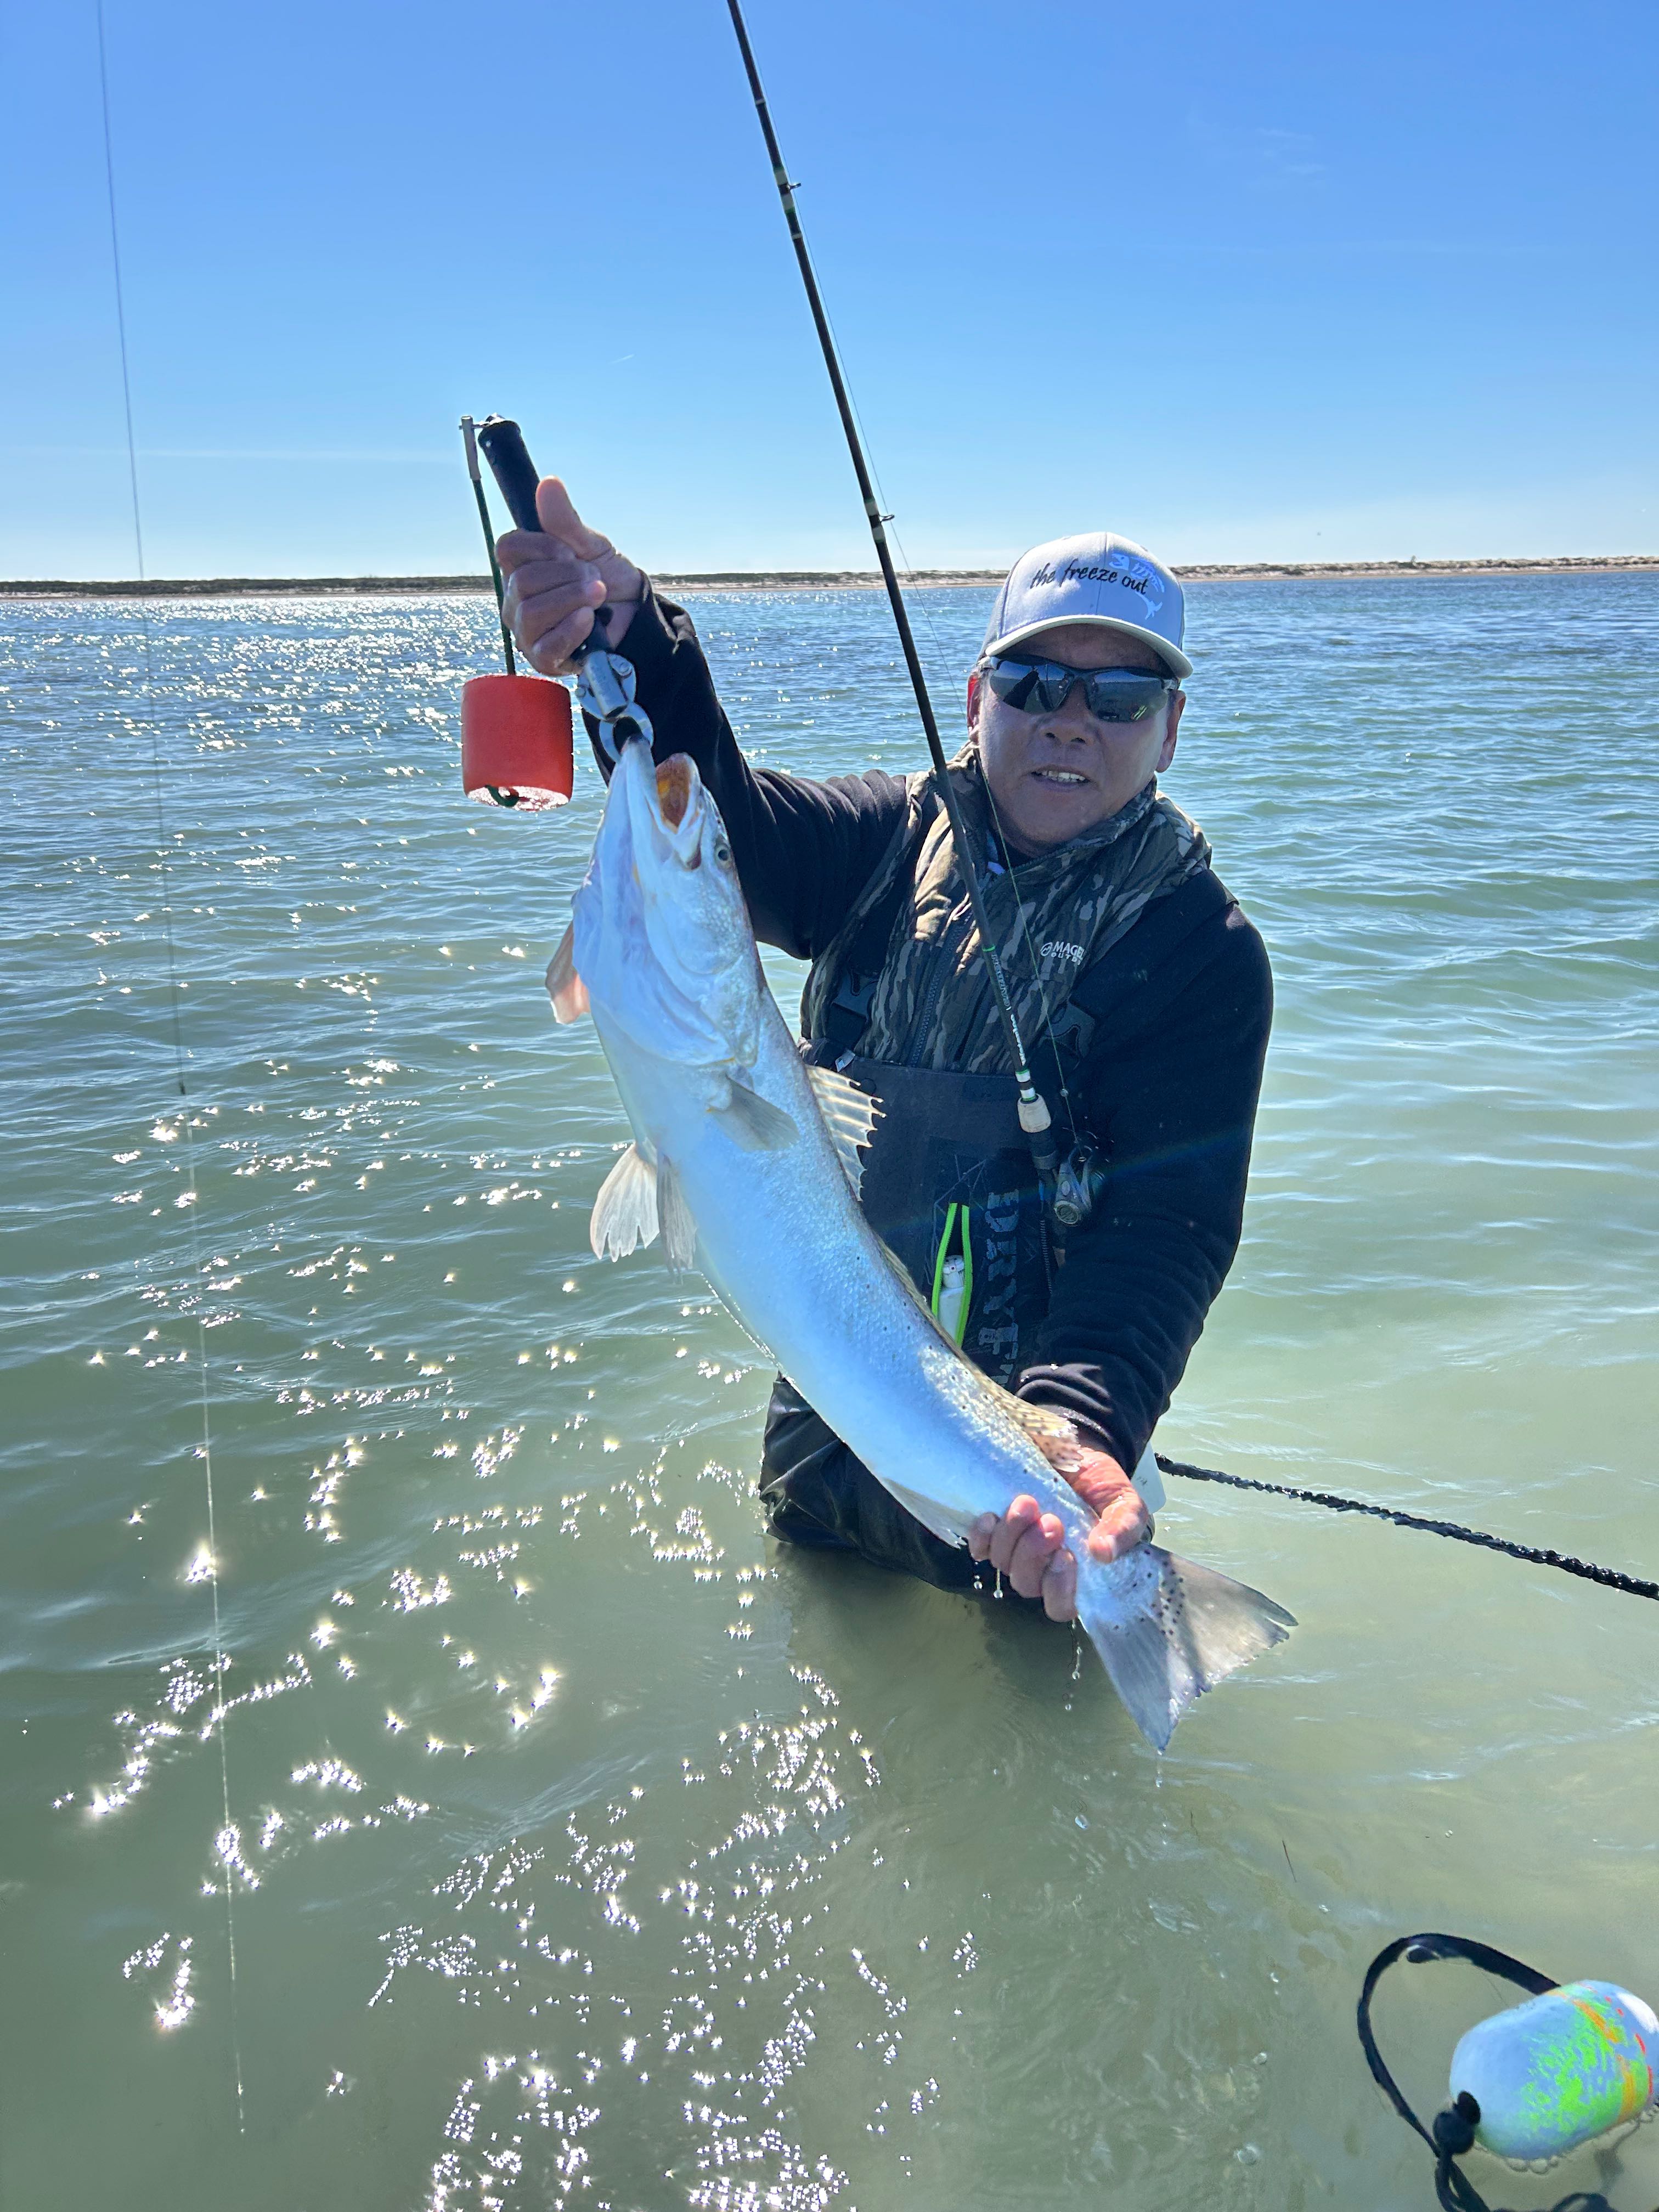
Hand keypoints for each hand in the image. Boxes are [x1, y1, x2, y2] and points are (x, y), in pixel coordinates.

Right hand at [497, 478, 644, 675]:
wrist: (636, 617)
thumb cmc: (608, 579)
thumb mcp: (591, 545)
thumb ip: (565, 520)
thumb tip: (549, 483)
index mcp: (522, 568)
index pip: (508, 548)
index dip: (540, 546)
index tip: (569, 550)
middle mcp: (517, 600)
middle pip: (523, 581)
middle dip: (567, 575)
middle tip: (594, 577)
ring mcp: (527, 632)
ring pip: (532, 611)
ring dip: (573, 599)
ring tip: (598, 597)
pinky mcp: (544, 659)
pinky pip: (547, 644)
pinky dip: (571, 628)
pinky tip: (589, 620)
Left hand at [967, 1448, 1149, 1622]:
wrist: (1078, 1451)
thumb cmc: (1103, 1486)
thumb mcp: (1125, 1504)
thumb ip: (1123, 1529)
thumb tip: (1104, 1554)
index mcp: (1078, 1573)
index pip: (1061, 1605)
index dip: (1058, 1590)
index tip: (1065, 1555)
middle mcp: (1044, 1568)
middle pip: (1026, 1583)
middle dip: (1034, 1553)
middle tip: (1050, 1521)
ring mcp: (1017, 1550)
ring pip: (1003, 1563)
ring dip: (1012, 1536)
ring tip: (1027, 1503)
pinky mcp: (997, 1531)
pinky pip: (979, 1547)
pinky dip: (982, 1535)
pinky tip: (991, 1516)